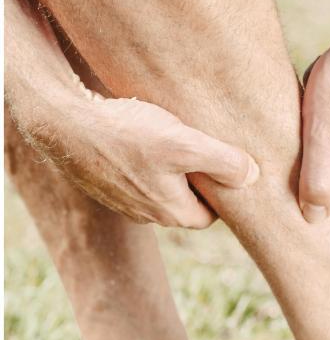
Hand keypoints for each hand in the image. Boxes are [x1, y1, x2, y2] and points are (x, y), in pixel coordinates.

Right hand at [20, 88, 259, 228]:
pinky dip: (145, 159)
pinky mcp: (106, 182)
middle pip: (187, 201)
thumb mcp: (185, 144)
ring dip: (171, 167)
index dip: (223, 190)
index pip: (213, 214)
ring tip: (174, 135)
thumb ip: (224, 161)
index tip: (226, 162)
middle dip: (198, 178)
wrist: (65, 125)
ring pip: (161, 187)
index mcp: (172, 212)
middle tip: (204, 145)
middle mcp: (147, 214)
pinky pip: (136, 175)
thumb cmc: (126, 134)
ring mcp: (123, 200)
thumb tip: (254, 176)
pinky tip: (142, 133)